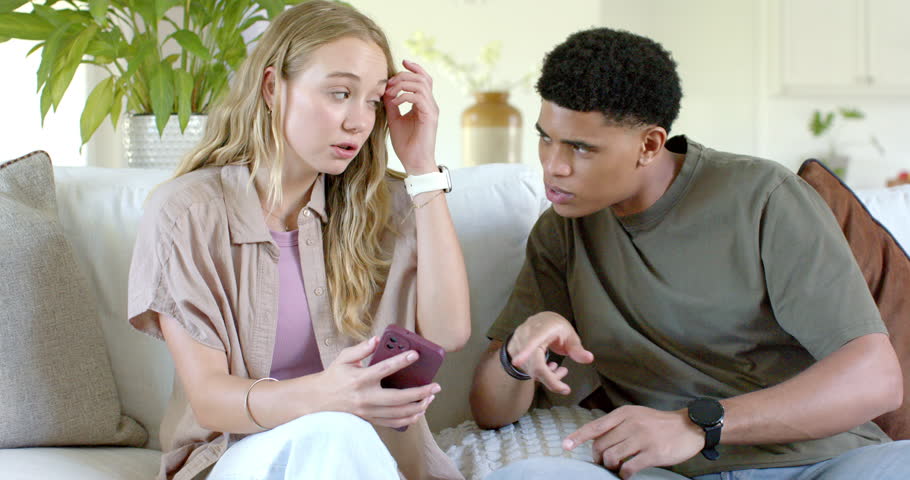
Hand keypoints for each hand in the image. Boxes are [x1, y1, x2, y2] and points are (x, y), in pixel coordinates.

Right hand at [315, 337, 439, 428]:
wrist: (320, 400)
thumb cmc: (334, 376)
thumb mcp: (344, 358)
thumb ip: (361, 349)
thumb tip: (377, 340)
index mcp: (359, 379)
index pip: (384, 369)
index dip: (400, 361)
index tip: (415, 354)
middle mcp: (365, 397)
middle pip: (398, 398)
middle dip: (420, 393)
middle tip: (435, 386)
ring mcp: (368, 411)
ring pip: (398, 413)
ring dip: (418, 407)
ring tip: (430, 398)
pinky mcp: (370, 419)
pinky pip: (393, 422)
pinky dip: (408, 419)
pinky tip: (418, 411)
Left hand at [384, 59, 438, 174]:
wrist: (415, 162)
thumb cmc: (406, 144)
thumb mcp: (395, 119)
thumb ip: (392, 104)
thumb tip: (385, 91)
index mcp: (424, 104)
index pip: (423, 79)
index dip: (414, 68)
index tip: (402, 62)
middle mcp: (430, 104)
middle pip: (422, 77)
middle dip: (403, 75)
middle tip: (389, 83)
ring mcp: (432, 110)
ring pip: (421, 84)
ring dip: (403, 84)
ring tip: (390, 92)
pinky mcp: (430, 117)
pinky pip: (419, 98)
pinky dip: (405, 96)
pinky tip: (395, 102)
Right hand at [509, 312, 593, 393]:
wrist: (541, 321)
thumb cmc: (556, 328)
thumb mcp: (570, 335)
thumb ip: (577, 349)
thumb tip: (589, 358)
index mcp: (542, 328)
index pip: (532, 340)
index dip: (525, 351)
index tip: (517, 362)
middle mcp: (527, 334)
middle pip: (535, 364)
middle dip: (550, 379)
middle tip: (565, 389)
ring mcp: (518, 343)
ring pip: (532, 369)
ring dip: (548, 376)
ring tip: (561, 371)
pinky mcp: (515, 351)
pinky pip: (527, 368)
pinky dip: (541, 373)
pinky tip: (550, 368)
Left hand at [563, 406, 704, 479]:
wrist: (689, 427)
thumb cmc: (659, 424)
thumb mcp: (636, 415)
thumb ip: (617, 425)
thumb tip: (597, 441)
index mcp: (624, 414)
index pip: (595, 426)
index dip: (578, 437)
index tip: (565, 446)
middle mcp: (631, 424)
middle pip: (601, 445)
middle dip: (599, 458)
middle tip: (604, 464)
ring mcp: (642, 438)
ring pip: (612, 457)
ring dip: (611, 467)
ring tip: (617, 468)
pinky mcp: (653, 453)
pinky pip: (628, 468)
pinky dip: (624, 474)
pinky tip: (627, 474)